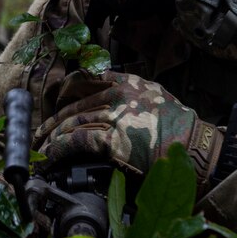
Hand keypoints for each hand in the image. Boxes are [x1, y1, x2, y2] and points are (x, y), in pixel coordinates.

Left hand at [33, 71, 221, 183]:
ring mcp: (114, 117)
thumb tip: (106, 105)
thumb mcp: (155, 96)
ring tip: (42, 151)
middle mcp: (117, 96)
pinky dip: (58, 151)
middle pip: (73, 107)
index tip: (55, 106)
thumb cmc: (180, 128)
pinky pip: (74, 143)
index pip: (83, 80)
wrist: (196, 148)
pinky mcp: (111, 140)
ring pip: (71, 125)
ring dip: (51, 140)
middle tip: (40, 136)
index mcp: (126, 83)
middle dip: (52, 124)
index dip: (63, 94)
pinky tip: (51, 158)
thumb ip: (129, 94)